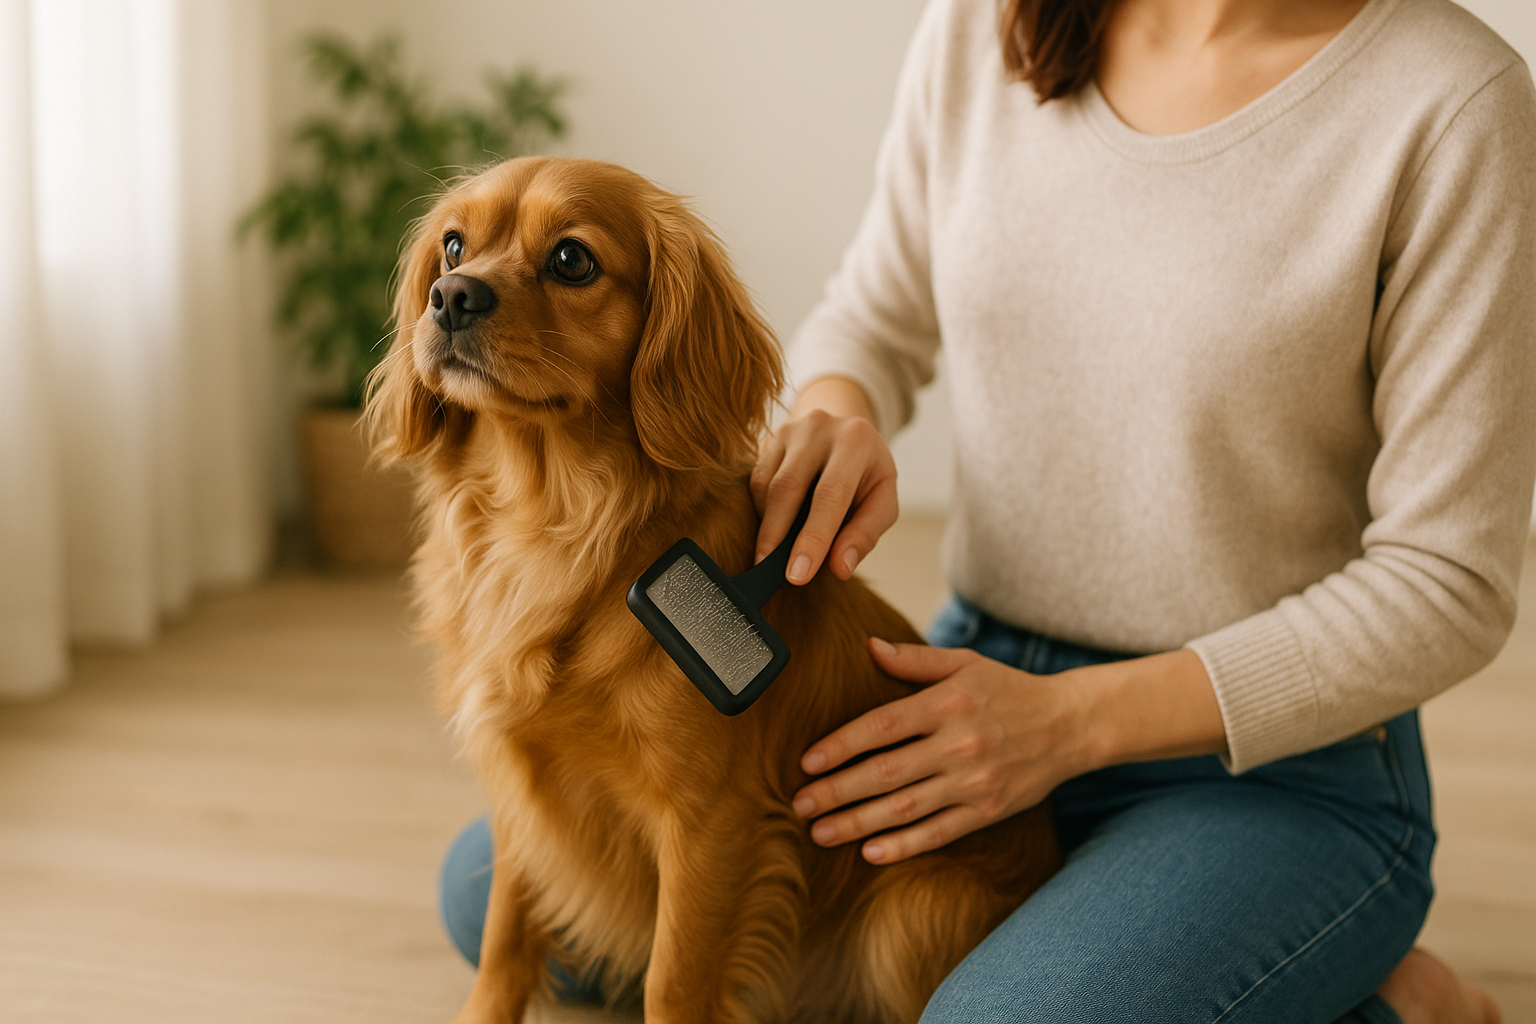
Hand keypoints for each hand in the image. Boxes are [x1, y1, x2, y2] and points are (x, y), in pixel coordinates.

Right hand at [751, 378, 897, 583]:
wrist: (845, 434)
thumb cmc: (866, 476)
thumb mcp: (882, 502)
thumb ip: (865, 535)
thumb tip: (839, 568)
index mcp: (856, 441)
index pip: (830, 495)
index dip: (813, 538)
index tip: (798, 575)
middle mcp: (820, 427)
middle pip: (788, 487)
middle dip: (777, 536)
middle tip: (772, 573)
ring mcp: (789, 429)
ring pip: (766, 485)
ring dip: (768, 526)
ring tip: (774, 556)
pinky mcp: (768, 438)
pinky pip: (756, 481)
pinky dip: (763, 511)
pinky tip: (775, 527)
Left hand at [790, 638, 1095, 863]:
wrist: (1070, 725)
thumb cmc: (1008, 690)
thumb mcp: (966, 663)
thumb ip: (915, 660)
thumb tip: (867, 646)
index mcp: (947, 703)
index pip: (882, 726)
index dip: (840, 745)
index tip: (806, 762)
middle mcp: (959, 743)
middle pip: (886, 772)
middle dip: (837, 791)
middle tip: (799, 805)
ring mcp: (974, 782)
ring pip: (906, 808)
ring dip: (858, 823)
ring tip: (820, 832)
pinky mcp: (988, 811)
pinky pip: (938, 833)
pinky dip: (903, 845)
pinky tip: (870, 852)